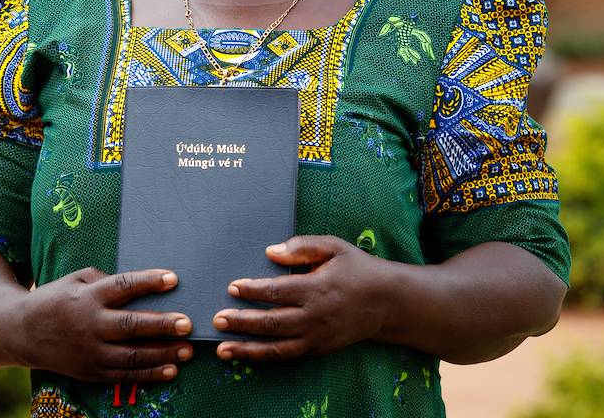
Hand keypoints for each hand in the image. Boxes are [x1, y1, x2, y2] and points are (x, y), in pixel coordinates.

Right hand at [12, 267, 193, 382]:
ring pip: (132, 356)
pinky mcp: (90, 372)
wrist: (19, 332)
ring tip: (187, 351)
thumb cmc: (54, 299)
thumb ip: (105, 279)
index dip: (149, 282)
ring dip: (163, 354)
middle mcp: (90, 325)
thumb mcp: (75, 279)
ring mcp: (90, 352)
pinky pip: (124, 375)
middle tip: (187, 324)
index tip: (173, 279)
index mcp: (88, 296)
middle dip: (162, 325)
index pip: (123, 286)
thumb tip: (139, 284)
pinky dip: (149, 374)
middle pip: (131, 326)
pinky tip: (170, 370)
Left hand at [212, 235, 389, 361]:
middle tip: (218, 319)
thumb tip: (270, 252)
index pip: (277, 291)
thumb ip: (302, 246)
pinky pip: (287, 355)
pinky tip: (246, 353)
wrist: (386, 302)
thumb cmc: (357, 269)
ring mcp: (316, 336)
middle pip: (271, 322)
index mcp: (316, 288)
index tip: (232, 287)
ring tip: (222, 348)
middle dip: (241, 321)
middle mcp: (314, 316)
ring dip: (247, 349)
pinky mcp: (319, 349)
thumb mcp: (334, 247)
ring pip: (276, 347)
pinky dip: (264, 357)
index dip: (252, 290)